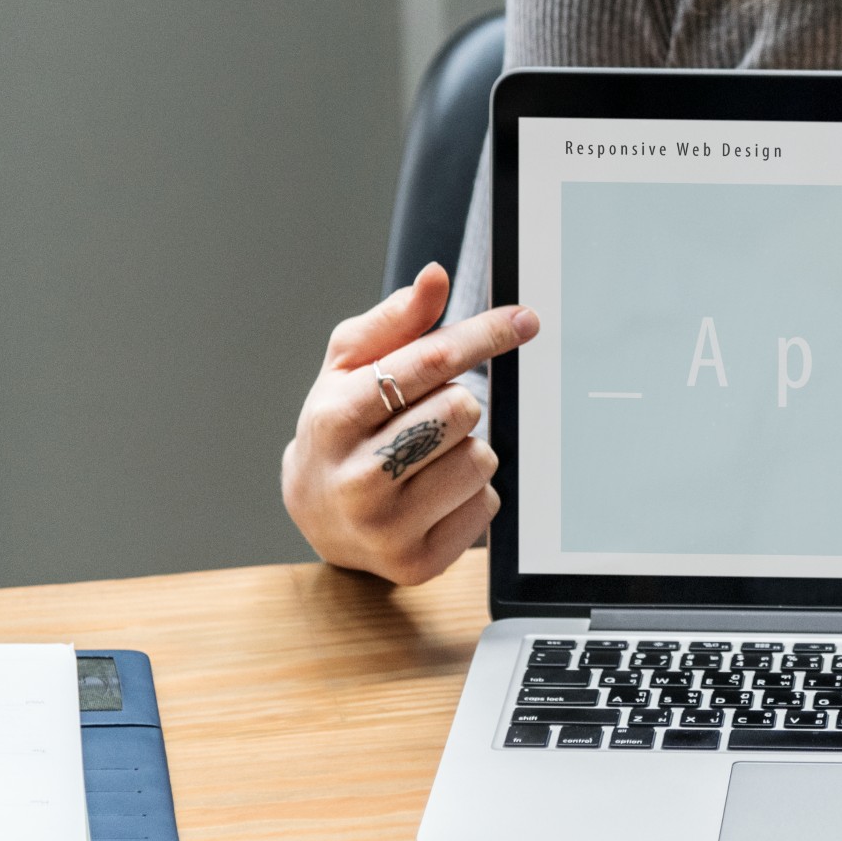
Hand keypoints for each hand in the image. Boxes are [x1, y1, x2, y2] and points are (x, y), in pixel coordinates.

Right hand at [282, 263, 540, 584]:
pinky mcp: (417, 563)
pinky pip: (487, 505)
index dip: (484, 334)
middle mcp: (355, 478)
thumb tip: (435, 276)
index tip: (526, 319)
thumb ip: (396, 321)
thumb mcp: (350, 368)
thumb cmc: (341, 427)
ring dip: (466, 449)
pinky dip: (471, 493)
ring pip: (481, 458)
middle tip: (426, 417)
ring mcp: (386, 527)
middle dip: (458, 403)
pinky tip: (432, 495)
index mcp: (334, 418)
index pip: (429, 363)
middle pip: (463, 409)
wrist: (315, 514)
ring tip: (424, 458)